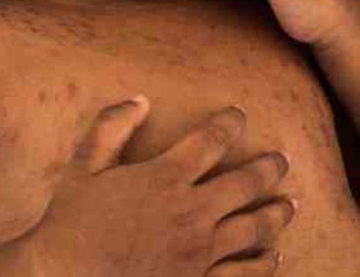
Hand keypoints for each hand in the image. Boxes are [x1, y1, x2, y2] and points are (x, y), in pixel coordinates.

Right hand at [24, 97, 295, 276]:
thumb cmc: (70, 225)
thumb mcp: (83, 168)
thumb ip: (110, 128)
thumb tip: (139, 100)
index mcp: (165, 177)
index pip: (211, 139)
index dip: (230, 123)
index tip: (239, 115)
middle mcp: (191, 212)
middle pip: (247, 182)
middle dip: (269, 167)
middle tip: (281, 160)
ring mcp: (200, 251)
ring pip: (255, 228)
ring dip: (276, 213)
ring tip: (289, 204)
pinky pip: (243, 274)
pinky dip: (263, 264)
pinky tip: (273, 258)